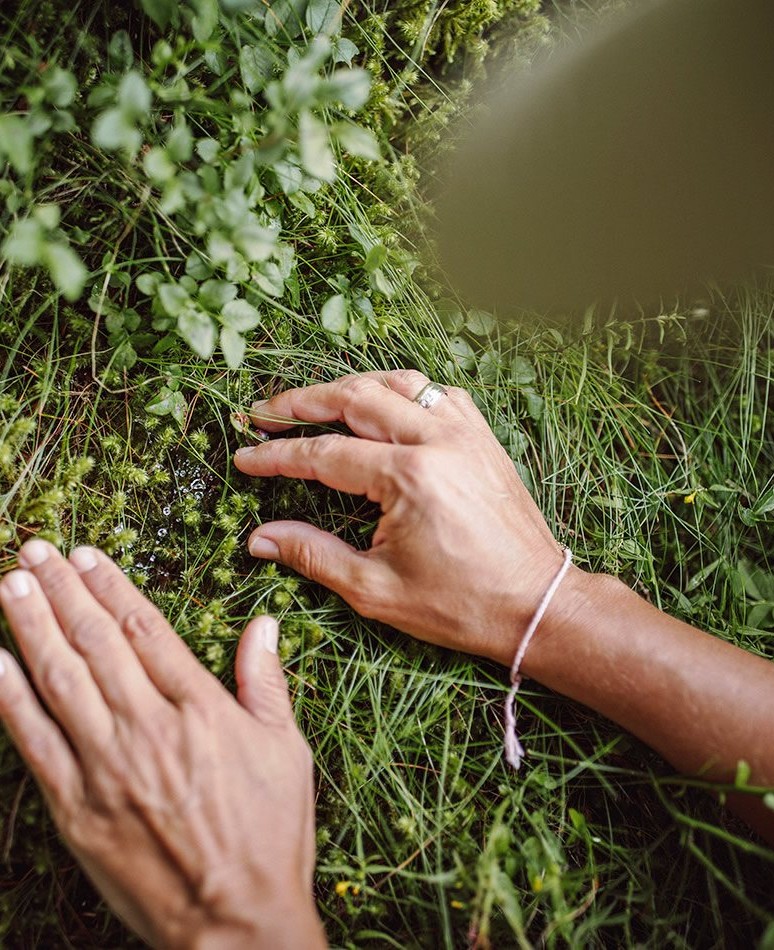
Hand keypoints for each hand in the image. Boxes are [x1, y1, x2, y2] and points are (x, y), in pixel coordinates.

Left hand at [0, 540, 325, 949]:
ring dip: (30, 626)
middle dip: (61, 590)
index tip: (88, 555)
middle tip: (35, 550)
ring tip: (10, 583)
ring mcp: (106, 767)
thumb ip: (266, 683)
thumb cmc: (270, 834)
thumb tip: (264, 624)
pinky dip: (8, 697)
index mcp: (200, 708)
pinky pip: (33, 741)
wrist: (234, 924)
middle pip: (94, 642)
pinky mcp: (76, 808)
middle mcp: (148, 727)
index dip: (110, 585)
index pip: (144, 628)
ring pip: (59, 679)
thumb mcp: (286, 751)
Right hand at [234, 370, 583, 667]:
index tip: (244, 457)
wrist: (535, 603)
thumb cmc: (460, 604)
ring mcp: (466, 432)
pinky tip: (383, 406)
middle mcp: (438, 440)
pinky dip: (401, 392)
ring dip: (350, 387)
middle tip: (264, 412)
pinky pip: (436, 393)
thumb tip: (259, 539)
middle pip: (355, 398)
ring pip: (397, 383)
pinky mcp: (482, 437)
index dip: (277, 455)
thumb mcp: (375, 589)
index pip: (324, 454)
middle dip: (302, 402)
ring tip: (314, 402)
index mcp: (410, 477)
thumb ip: (313, 555)